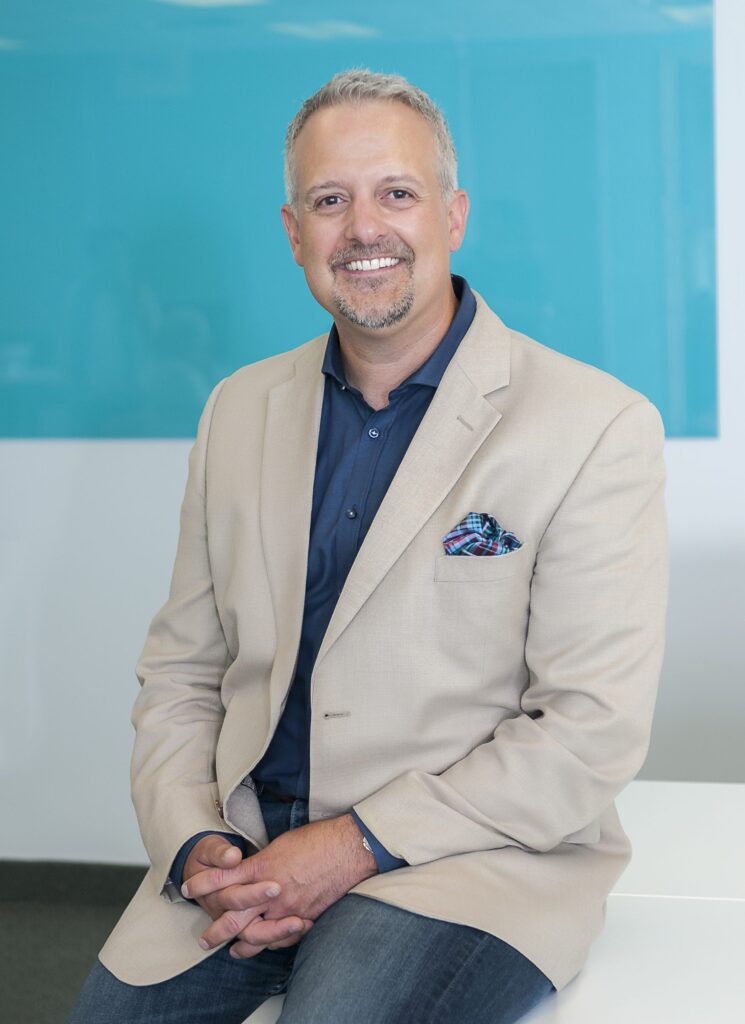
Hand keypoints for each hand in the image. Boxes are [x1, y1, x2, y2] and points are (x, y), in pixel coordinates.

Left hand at [184, 815, 376, 956]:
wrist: (348, 848)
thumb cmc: (316, 840)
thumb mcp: (280, 844)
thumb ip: (261, 863)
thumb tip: (248, 870)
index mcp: (262, 867)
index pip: (223, 879)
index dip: (203, 884)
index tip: (187, 886)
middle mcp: (270, 891)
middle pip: (234, 917)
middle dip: (216, 930)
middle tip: (204, 938)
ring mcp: (287, 908)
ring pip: (257, 936)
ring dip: (242, 946)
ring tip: (233, 951)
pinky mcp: (305, 917)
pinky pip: (282, 938)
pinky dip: (272, 944)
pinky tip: (266, 945)